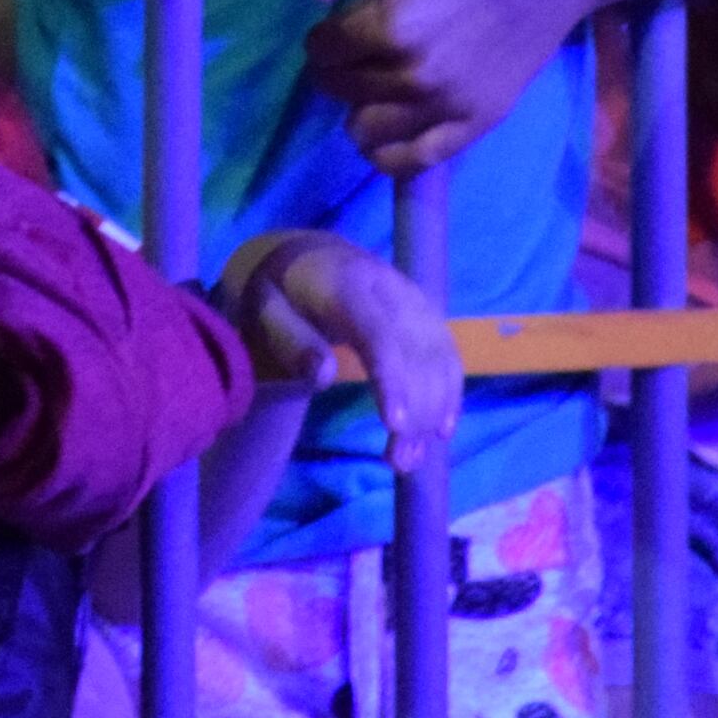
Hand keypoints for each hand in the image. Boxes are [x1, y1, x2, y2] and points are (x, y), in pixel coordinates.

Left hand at [219, 228, 457, 468]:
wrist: (309, 255)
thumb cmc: (283, 291)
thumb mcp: (266, 310)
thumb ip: (290, 340)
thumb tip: (323, 376)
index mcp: (348, 285)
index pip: (379, 336)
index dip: (392, 380)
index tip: (395, 425)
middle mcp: (391, 290)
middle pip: (416, 354)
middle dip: (414, 411)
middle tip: (398, 462)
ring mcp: (415, 301)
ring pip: (438, 358)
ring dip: (433, 411)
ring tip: (411, 458)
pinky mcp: (427, 314)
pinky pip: (448, 354)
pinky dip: (450, 392)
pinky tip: (441, 430)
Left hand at [302, 0, 589, 174]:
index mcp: (395, 25)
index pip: (325, 49)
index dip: (321, 36)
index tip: (332, 27)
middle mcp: (417, 76)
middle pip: (342, 87)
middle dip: (335, 69)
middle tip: (349, 52)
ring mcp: (450, 106)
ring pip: (370, 128)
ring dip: (355, 109)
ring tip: (365, 86)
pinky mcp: (480, 122)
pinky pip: (416, 159)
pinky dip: (388, 156)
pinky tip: (377, 141)